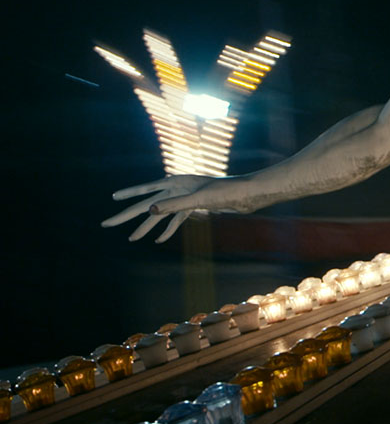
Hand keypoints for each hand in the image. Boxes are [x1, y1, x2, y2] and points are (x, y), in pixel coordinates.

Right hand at [103, 175, 223, 242]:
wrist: (247, 195)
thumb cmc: (226, 192)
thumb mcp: (199, 198)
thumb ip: (174, 205)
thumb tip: (150, 210)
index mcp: (175, 183)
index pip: (146, 189)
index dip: (129, 194)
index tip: (113, 198)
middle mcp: (177, 190)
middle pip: (148, 205)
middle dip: (128, 215)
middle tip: (107, 224)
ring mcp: (186, 199)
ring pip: (160, 215)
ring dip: (146, 227)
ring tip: (131, 238)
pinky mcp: (195, 208)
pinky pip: (176, 220)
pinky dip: (168, 230)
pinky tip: (159, 240)